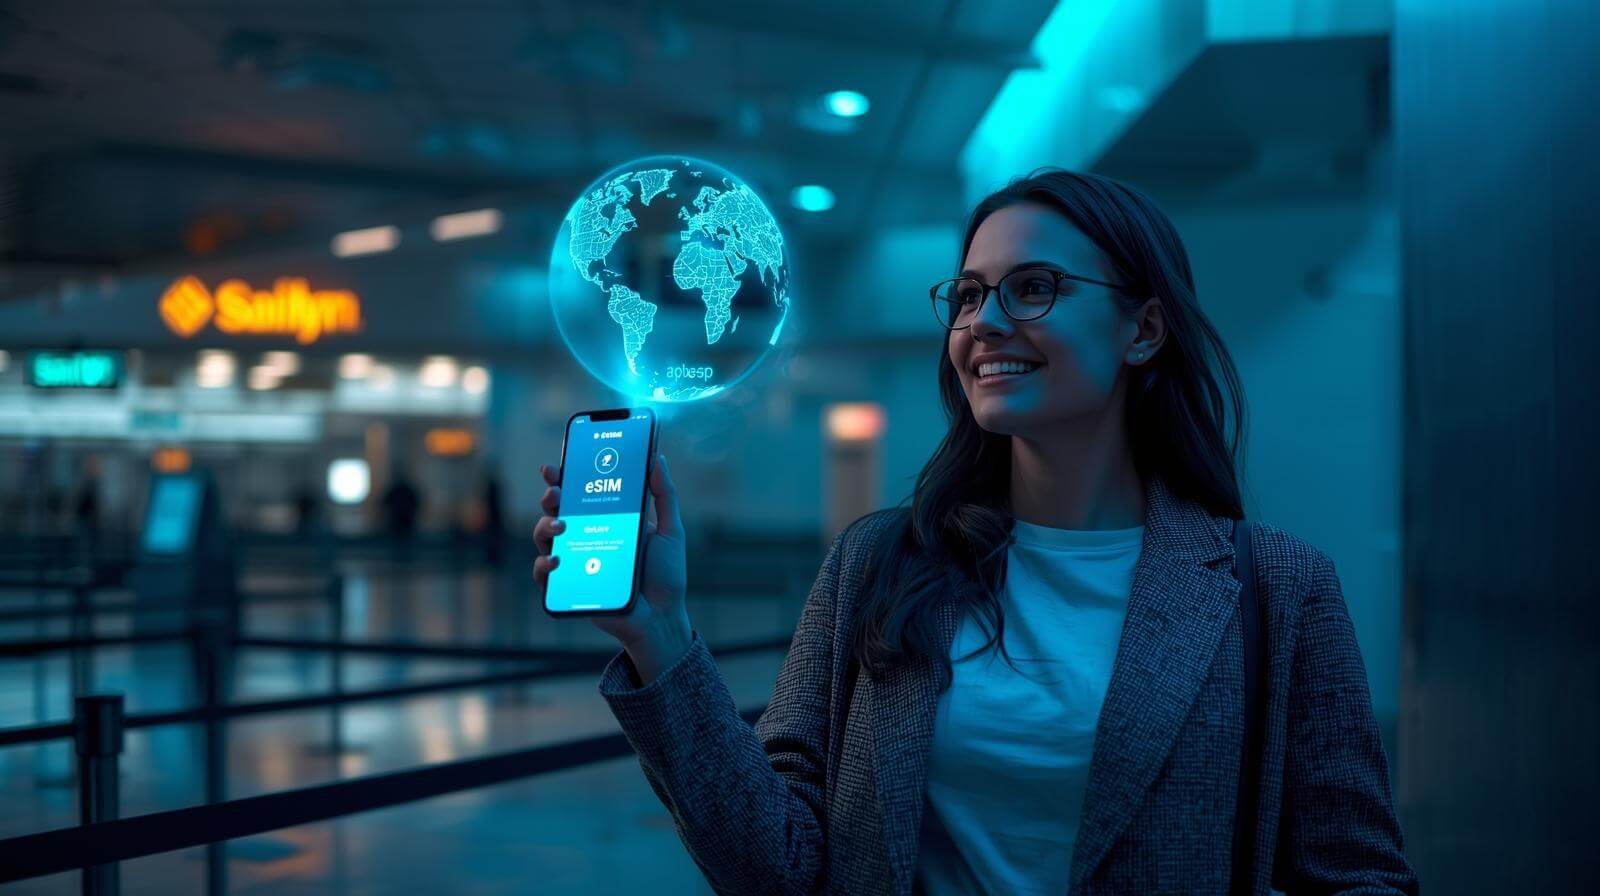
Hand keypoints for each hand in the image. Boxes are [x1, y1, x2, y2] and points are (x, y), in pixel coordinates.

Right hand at [534, 454, 691, 659]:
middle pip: (557, 511)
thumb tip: (655, 457)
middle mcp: (587, 537)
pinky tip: (556, 560)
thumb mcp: (670, 531)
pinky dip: (543, 565)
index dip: (564, 478)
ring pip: (545, 538)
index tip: (555, 467)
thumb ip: (664, 494)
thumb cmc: (666, 575)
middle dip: (551, 497)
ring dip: (544, 527)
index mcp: (608, 519)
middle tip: (556, 493)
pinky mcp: (569, 587)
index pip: (580, 493)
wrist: (662, 617)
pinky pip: (544, 575)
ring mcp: (576, 561)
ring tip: (560, 525)